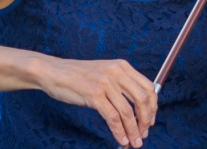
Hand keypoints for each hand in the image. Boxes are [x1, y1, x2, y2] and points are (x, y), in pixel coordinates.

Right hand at [37, 56, 156, 147]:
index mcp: (122, 66)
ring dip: (133, 130)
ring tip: (134, 142)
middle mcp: (116, 72)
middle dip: (146, 120)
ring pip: (127, 112)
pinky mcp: (94, 95)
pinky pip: (113, 117)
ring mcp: (105, 83)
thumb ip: (120, 84)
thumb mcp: (104, 73)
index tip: (150, 120)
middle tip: (143, 134)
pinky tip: (121, 139)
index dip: (153, 106)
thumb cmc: (77, 76)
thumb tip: (136, 108)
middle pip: (142, 99)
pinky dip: (119, 131)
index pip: (148, 87)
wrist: (53, 72)